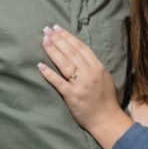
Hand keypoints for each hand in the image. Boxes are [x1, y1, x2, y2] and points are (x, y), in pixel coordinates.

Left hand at [38, 25, 129, 148]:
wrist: (107, 119)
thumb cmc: (106, 98)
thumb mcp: (105, 77)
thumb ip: (93, 65)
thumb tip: (79, 52)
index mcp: (98, 67)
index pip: (81, 48)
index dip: (68, 37)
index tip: (57, 28)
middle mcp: (89, 73)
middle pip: (71, 53)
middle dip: (58, 39)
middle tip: (46, 29)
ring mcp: (81, 85)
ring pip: (65, 64)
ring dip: (53, 51)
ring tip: (44, 40)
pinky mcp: (72, 96)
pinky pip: (59, 82)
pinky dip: (49, 73)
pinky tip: (40, 65)